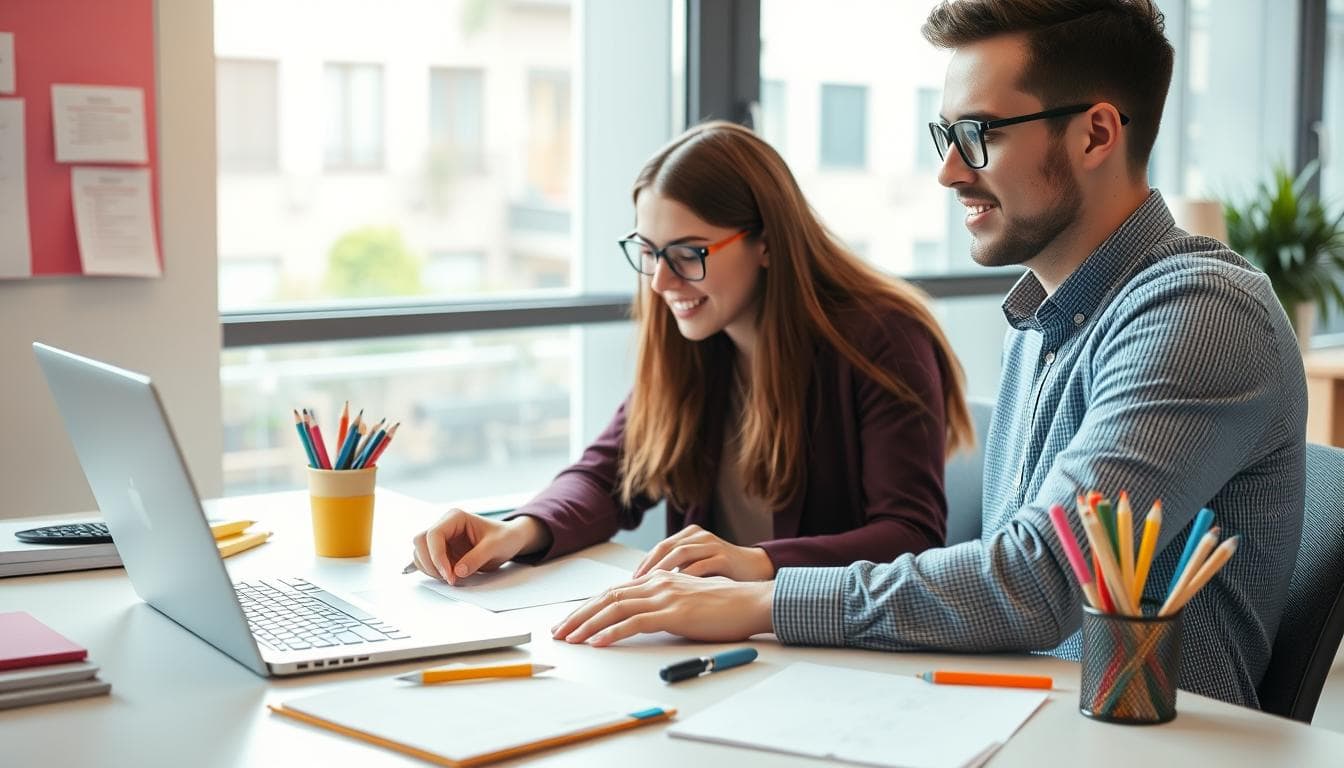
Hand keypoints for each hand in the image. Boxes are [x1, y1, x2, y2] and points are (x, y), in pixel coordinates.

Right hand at [410, 510, 550, 584]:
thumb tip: (457, 571)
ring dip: (430, 569)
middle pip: (420, 542)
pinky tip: (444, 577)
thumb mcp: (495, 547)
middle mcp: (444, 526)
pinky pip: (426, 561)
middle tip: (449, 579)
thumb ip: (477, 558)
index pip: (433, 534)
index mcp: (455, 518)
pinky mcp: (442, 552)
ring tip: (452, 578)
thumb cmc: (505, 538)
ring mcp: (442, 540)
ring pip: (420, 553)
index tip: (449, 574)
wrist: (510, 541)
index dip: (436, 556)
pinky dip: (432, 571)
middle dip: (430, 563)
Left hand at [550, 570, 774, 646]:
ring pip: (615, 608)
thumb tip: (647, 617)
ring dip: (588, 624)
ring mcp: (665, 596)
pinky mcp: (674, 612)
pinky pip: (635, 622)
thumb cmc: (726, 605)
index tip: (570, 621)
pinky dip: (612, 632)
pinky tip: (598, 642)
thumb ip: (666, 603)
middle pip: (607, 597)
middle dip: (578, 614)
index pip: (614, 591)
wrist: (752, 602)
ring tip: (569, 638)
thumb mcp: (689, 599)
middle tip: (558, 631)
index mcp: (659, 579)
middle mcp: (658, 583)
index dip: (588, 606)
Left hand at [632, 524, 775, 580]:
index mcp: (690, 536)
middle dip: (647, 566)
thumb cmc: (724, 576)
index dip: (643, 563)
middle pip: (665, 548)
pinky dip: (686, 577)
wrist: (756, 573)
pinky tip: (676, 590)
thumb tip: (646, 586)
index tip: (631, 580)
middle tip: (634, 584)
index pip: (659, 547)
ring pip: (680, 553)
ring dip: (662, 570)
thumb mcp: (697, 569)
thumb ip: (676, 571)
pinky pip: (701, 565)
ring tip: (649, 586)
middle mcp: (699, 536)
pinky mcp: (724, 557)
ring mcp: (712, 545)